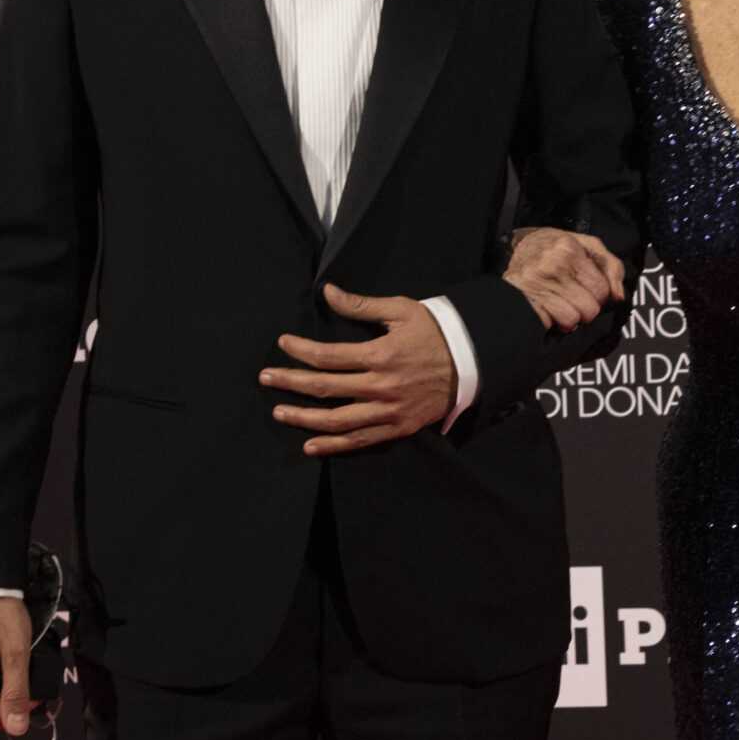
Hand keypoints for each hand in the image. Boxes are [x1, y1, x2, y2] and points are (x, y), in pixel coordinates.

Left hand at [261, 283, 454, 454]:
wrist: (472, 362)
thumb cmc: (435, 332)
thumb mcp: (401, 310)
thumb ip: (361, 305)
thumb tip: (329, 293)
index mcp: (380, 355)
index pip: (329, 356)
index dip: (301, 350)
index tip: (283, 344)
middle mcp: (382, 386)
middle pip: (326, 388)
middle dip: (291, 383)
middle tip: (266, 378)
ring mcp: (389, 410)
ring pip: (338, 420)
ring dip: (305, 418)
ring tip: (280, 413)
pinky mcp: (398, 427)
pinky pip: (361, 440)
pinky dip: (335, 445)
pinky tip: (311, 446)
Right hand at [503, 226, 625, 330]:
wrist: (514, 248)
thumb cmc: (555, 248)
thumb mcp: (586, 245)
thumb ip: (610, 266)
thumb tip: (618, 296)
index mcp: (570, 249)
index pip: (602, 290)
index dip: (599, 294)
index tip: (588, 288)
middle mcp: (552, 265)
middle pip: (589, 309)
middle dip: (586, 307)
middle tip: (574, 296)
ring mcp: (536, 284)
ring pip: (571, 320)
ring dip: (569, 317)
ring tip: (561, 303)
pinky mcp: (524, 301)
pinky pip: (549, 325)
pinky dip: (552, 321)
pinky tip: (548, 308)